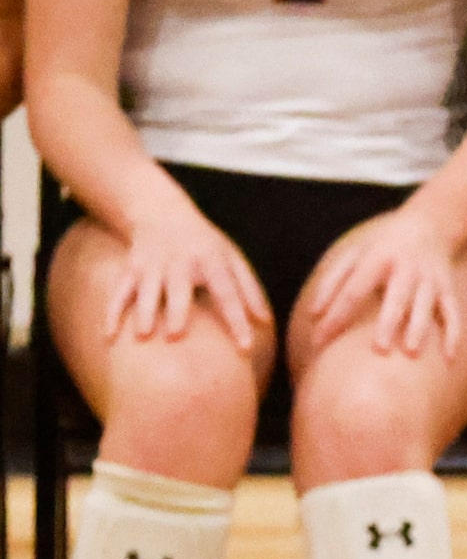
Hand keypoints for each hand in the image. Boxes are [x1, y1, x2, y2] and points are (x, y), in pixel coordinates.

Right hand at [107, 200, 270, 350]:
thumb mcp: (232, 257)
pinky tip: (108, 336)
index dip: (237, 319)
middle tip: (176, 335)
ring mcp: (152, 265)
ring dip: (144, 311)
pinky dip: (112, 313)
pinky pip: (119, 293)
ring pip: (146, 290)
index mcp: (211, 260)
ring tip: (142, 335)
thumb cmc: (205, 244)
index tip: (245, 346)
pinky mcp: (130, 270)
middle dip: (177, 310)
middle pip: (179, 288)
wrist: (161, 212)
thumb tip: (266, 320)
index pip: (228, 292)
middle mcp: (180, 262)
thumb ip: (249, 288)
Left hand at [301, 206, 466, 359]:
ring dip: (420, 328)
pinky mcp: (447, 288)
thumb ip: (332, 282)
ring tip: (412, 352)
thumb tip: (314, 315)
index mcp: (378, 259)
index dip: (336, 315)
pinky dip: (454, 334)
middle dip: (389, 323)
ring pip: (426, 306)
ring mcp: (430, 279)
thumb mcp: (355, 254)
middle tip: (379, 349)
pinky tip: (450, 358)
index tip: (319, 341)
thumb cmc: (383, 247)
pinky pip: (453, 312)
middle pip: (397, 298)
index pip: (354, 290)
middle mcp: (407, 269)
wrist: (430, 225)